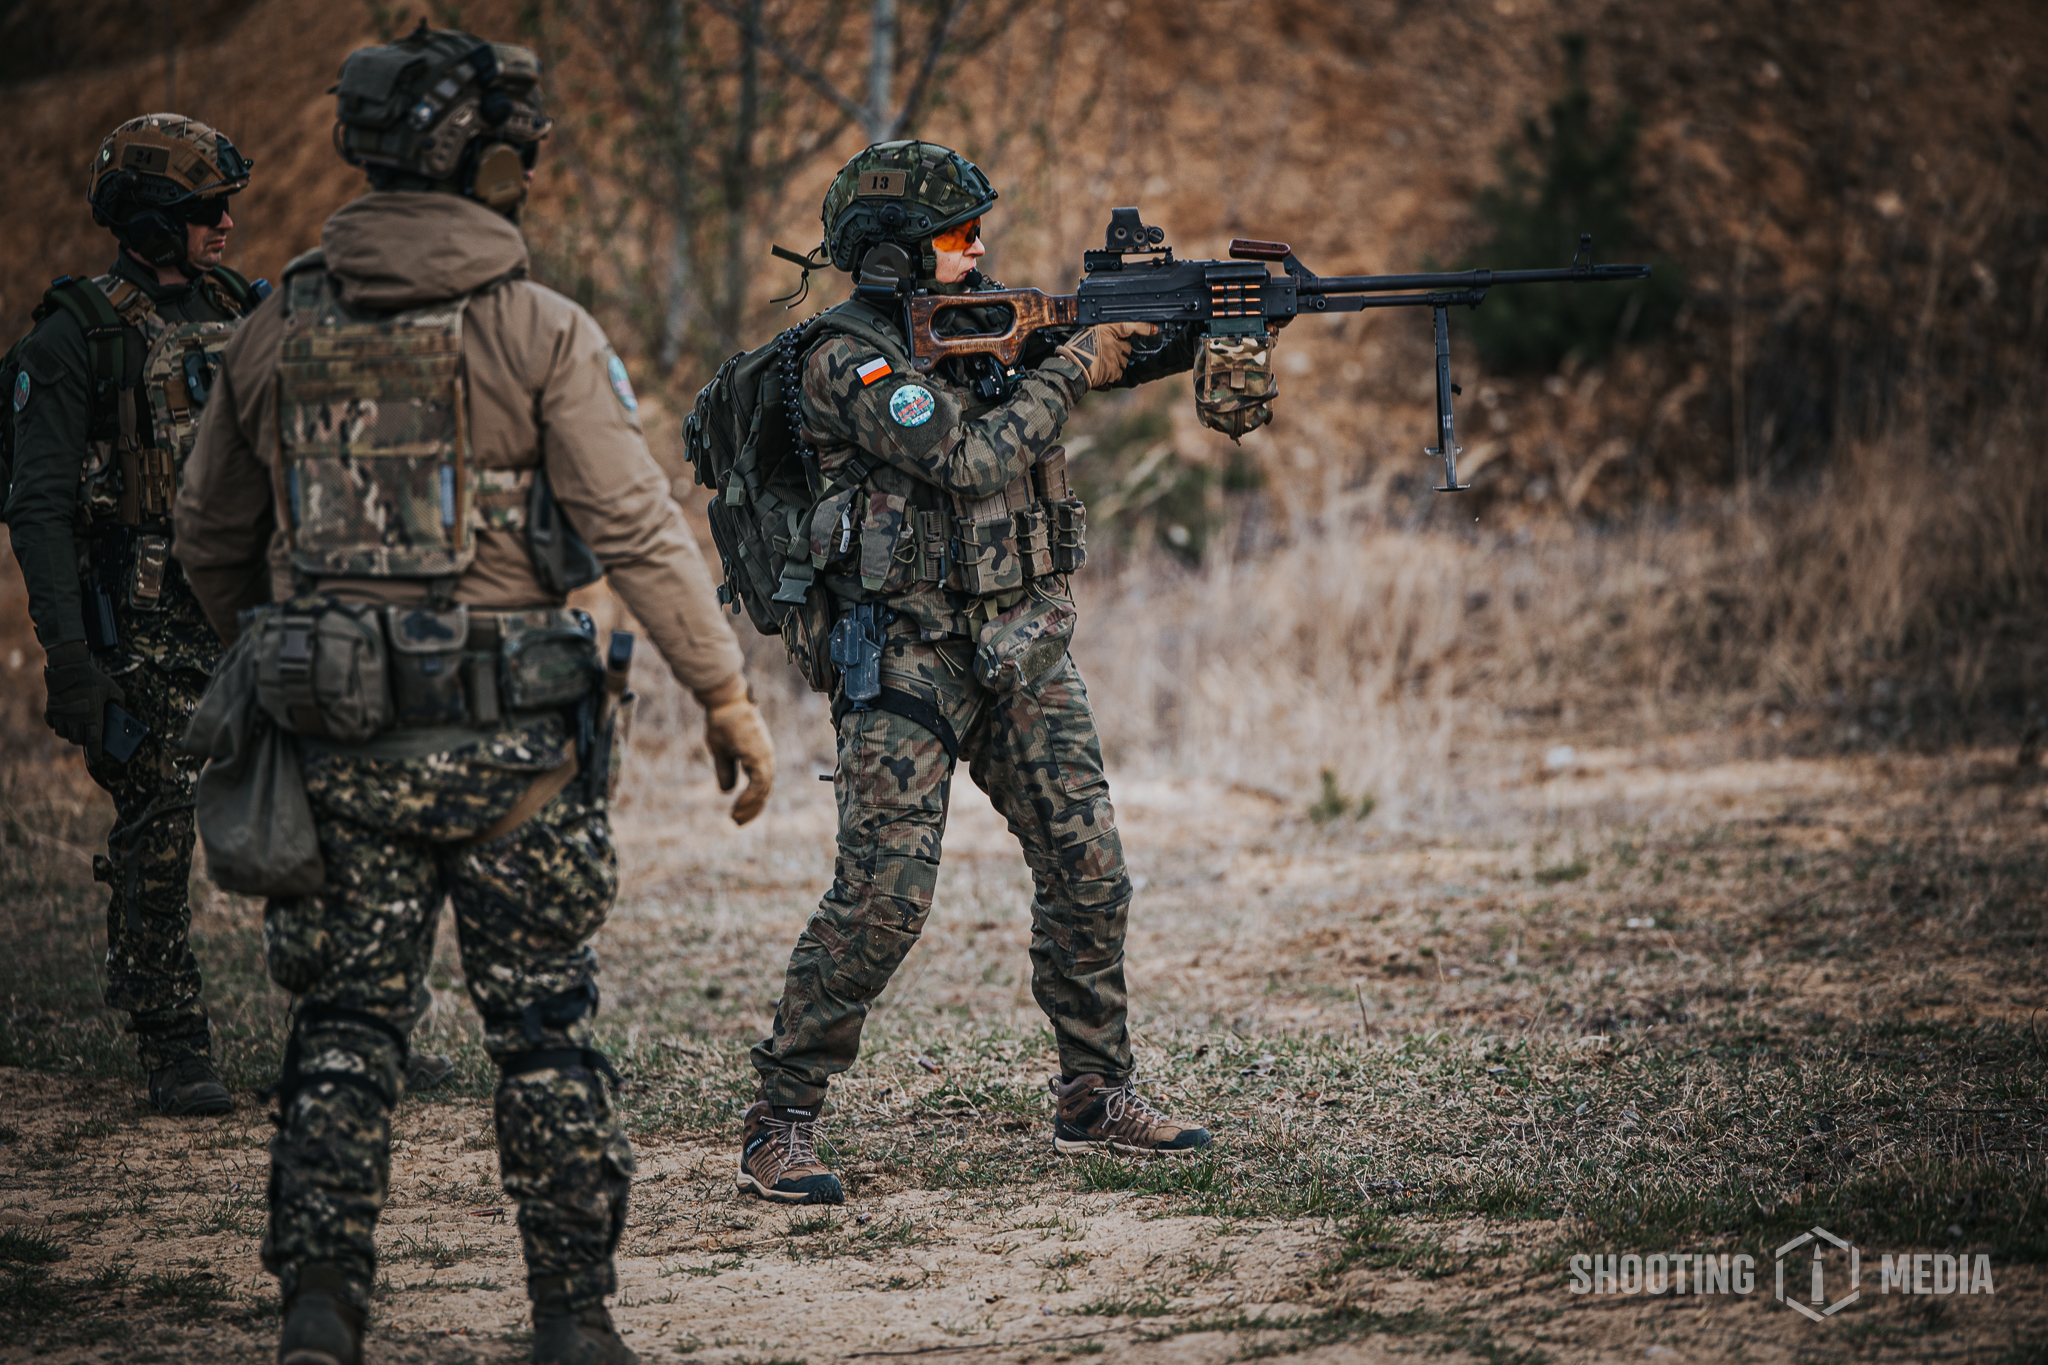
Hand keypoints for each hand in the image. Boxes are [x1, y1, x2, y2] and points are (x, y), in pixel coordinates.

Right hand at [43, 640, 126, 760]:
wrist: (69, 667)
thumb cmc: (94, 678)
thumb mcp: (113, 689)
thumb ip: (119, 703)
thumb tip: (122, 713)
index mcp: (92, 717)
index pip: (93, 742)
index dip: (96, 753)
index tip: (98, 759)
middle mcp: (75, 720)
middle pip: (77, 740)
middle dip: (84, 740)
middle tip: (88, 735)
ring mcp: (61, 716)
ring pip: (64, 734)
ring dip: (70, 733)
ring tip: (77, 726)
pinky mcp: (51, 710)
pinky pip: (53, 724)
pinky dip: (58, 724)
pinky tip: (64, 718)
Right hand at [696, 675, 775, 824]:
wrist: (725, 702)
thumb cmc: (723, 722)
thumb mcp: (722, 752)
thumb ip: (726, 771)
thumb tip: (726, 791)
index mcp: (759, 758)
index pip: (759, 786)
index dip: (750, 802)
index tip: (737, 815)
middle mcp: (766, 759)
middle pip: (764, 791)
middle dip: (752, 809)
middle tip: (736, 823)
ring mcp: (765, 757)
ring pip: (763, 790)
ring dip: (750, 807)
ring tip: (735, 820)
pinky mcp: (760, 756)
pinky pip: (759, 784)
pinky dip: (750, 798)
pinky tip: (737, 808)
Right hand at [1056, 322, 1157, 388]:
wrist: (1070, 368)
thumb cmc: (1075, 350)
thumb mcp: (1086, 333)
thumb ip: (1101, 334)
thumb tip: (1116, 338)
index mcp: (1107, 329)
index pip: (1130, 326)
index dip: (1144, 328)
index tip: (1155, 329)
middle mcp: (1114, 343)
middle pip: (1126, 348)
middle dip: (1118, 351)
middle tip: (1102, 352)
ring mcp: (1115, 358)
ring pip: (1122, 362)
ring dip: (1114, 363)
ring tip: (1098, 363)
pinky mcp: (1114, 372)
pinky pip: (1117, 373)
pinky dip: (1110, 374)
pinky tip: (1099, 372)